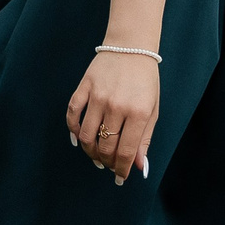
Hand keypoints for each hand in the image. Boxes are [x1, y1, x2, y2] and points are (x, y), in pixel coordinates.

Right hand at [65, 48, 158, 184]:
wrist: (131, 46)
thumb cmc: (145, 80)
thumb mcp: (152, 109)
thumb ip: (145, 138)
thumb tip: (139, 167)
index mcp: (138, 112)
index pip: (126, 151)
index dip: (122, 170)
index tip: (121, 178)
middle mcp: (117, 105)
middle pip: (105, 147)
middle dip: (107, 163)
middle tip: (110, 167)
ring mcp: (98, 96)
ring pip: (87, 136)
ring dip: (90, 152)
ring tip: (96, 156)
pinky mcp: (84, 87)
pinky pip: (72, 115)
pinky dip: (73, 131)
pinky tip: (79, 139)